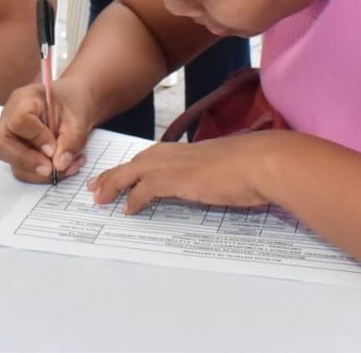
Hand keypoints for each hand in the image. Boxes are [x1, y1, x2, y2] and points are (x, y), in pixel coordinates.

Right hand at [0, 81, 91, 182]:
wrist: (73, 103)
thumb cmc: (73, 102)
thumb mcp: (80, 118)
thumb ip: (72, 141)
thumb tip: (59, 164)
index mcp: (24, 100)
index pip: (17, 121)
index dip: (35, 138)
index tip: (53, 148)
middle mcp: (10, 118)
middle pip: (0, 145)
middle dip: (27, 162)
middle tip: (52, 168)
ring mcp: (11, 136)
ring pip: (11, 163)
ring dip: (40, 173)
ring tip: (68, 166)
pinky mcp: (18, 151)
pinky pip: (23, 169)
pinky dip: (43, 174)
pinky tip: (63, 166)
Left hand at [88, 133, 279, 213]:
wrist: (263, 162)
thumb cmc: (256, 165)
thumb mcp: (230, 168)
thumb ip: (214, 173)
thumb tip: (213, 183)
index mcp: (191, 151)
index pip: (154, 156)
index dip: (136, 166)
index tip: (123, 171)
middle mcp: (178, 154)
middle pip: (137, 161)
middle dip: (115, 173)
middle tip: (98, 185)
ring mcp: (176, 165)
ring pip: (133, 171)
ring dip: (114, 183)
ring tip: (100, 197)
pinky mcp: (177, 179)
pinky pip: (145, 189)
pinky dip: (134, 198)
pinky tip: (129, 209)